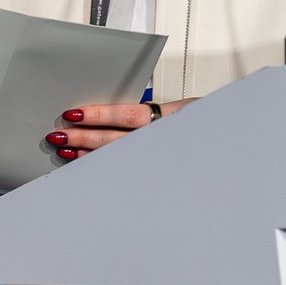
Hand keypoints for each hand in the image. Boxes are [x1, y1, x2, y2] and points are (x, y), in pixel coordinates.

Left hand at [43, 98, 194, 158]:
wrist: (226, 144)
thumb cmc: (202, 126)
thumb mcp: (182, 111)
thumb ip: (147, 112)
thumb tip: (107, 111)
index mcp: (170, 117)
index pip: (127, 116)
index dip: (99, 115)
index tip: (75, 114)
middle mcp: (163, 139)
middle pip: (115, 140)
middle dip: (83, 138)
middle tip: (59, 135)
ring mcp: (159, 157)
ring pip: (116, 157)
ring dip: (87, 154)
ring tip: (65, 150)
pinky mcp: (155, 173)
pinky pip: (123, 169)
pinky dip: (101, 166)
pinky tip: (84, 164)